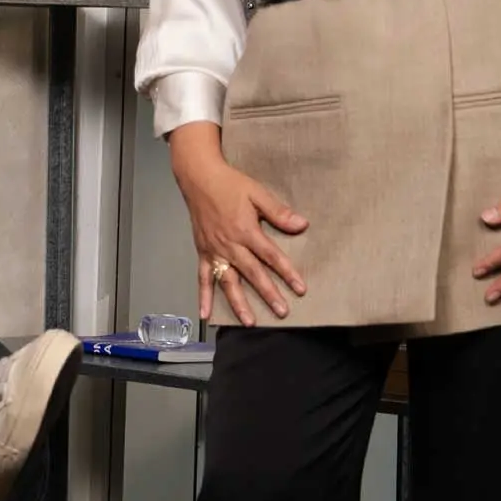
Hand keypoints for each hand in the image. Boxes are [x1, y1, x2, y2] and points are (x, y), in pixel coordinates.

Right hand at [169, 122, 308, 326]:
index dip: (287, 272)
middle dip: (268, 294)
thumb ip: (278, 212)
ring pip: (228, 281)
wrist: (199, 178)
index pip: (270, 256)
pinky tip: (206, 314)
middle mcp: (230, 245)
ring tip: (250, 322)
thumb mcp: (257, 193)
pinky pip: (202, 278)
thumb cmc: (230, 184)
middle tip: (282, 312)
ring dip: (239, 303)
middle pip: (252, 274)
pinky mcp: (202, 252)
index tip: (300, 289)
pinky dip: (203, 296)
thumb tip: (301, 225)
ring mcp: (214, 251)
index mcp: (245, 231)